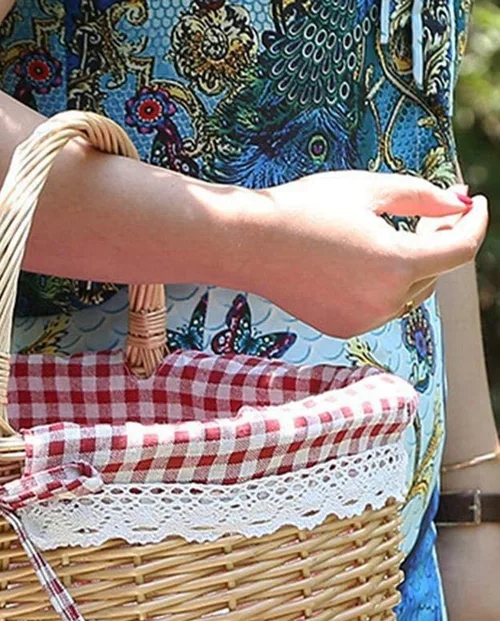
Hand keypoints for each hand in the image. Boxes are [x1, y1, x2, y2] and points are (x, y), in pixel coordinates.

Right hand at [252, 172, 488, 337]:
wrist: (250, 243)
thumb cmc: (305, 208)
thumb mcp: (369, 189)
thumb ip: (424, 196)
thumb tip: (459, 203)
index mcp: (397, 263)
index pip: (461, 248)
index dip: (475, 222)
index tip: (474, 202)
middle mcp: (384, 300)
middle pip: (436, 273)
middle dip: (440, 240)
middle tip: (430, 211)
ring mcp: (362, 320)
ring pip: (409, 294)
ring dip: (412, 266)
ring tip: (392, 234)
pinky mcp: (342, 328)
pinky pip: (380, 307)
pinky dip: (384, 286)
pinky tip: (362, 260)